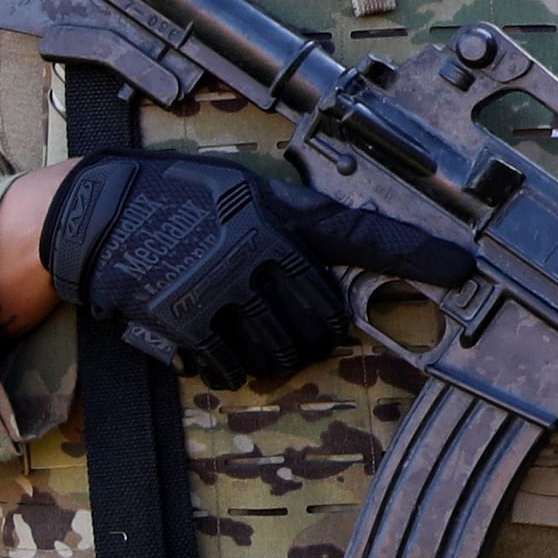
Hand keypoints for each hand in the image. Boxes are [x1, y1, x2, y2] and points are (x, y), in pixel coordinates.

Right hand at [39, 151, 476, 388]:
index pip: (362, 234)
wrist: (94, 216)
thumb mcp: (243, 190)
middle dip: (316, 330)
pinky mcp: (189, 323)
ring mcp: (223, 291)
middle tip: (292, 321)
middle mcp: (257, 252)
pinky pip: (234, 368)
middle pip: (323, 319)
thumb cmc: (175, 197)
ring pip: (283, 351)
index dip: (417, 254)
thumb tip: (350, 248)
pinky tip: (216, 344)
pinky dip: (231, 367)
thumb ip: (296, 219)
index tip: (463, 267)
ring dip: (277, 354)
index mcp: (277, 215)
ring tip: (252, 331)